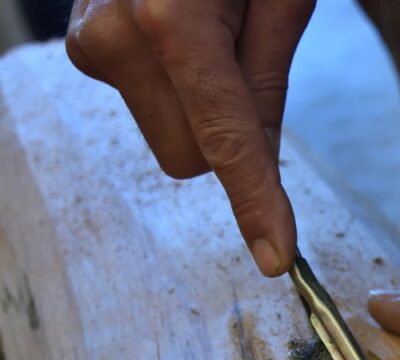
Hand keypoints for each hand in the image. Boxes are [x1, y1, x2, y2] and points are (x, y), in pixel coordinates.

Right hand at [65, 0, 314, 275]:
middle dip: (229, 140)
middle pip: (191, 160)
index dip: (256, 203)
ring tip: (212, 33)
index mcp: (173, 25)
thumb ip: (266, 83)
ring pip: (170, 143)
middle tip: (248, 58)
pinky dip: (178, 93)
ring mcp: (92, 46)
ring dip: (201, 113)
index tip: (277, 256)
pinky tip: (183, 34)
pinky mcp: (86, 49)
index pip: (226, 143)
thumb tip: (260, 168)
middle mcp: (117, 41)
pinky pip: (150, 109)